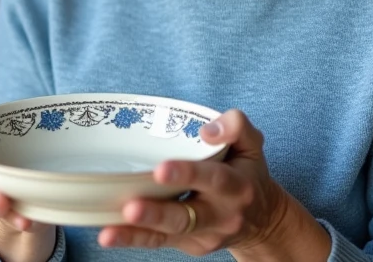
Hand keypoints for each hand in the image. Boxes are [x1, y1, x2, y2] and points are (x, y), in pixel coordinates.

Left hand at [98, 109, 292, 255]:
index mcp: (236, 187)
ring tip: (109, 232)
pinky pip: (160, 243)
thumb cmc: (247, 172)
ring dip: (137, 234)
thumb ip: (236, 126)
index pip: (213, 179)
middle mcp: (221, 215)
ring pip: (169, 235)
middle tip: (130, 207)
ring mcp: (204, 235)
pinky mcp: (190, 246)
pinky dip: (133, 240)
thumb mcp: (251, 144)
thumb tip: (206, 131)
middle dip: (157, 213)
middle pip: (187, 216)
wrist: (263, 219)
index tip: (160, 170)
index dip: (187, 174)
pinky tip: (108, 235)